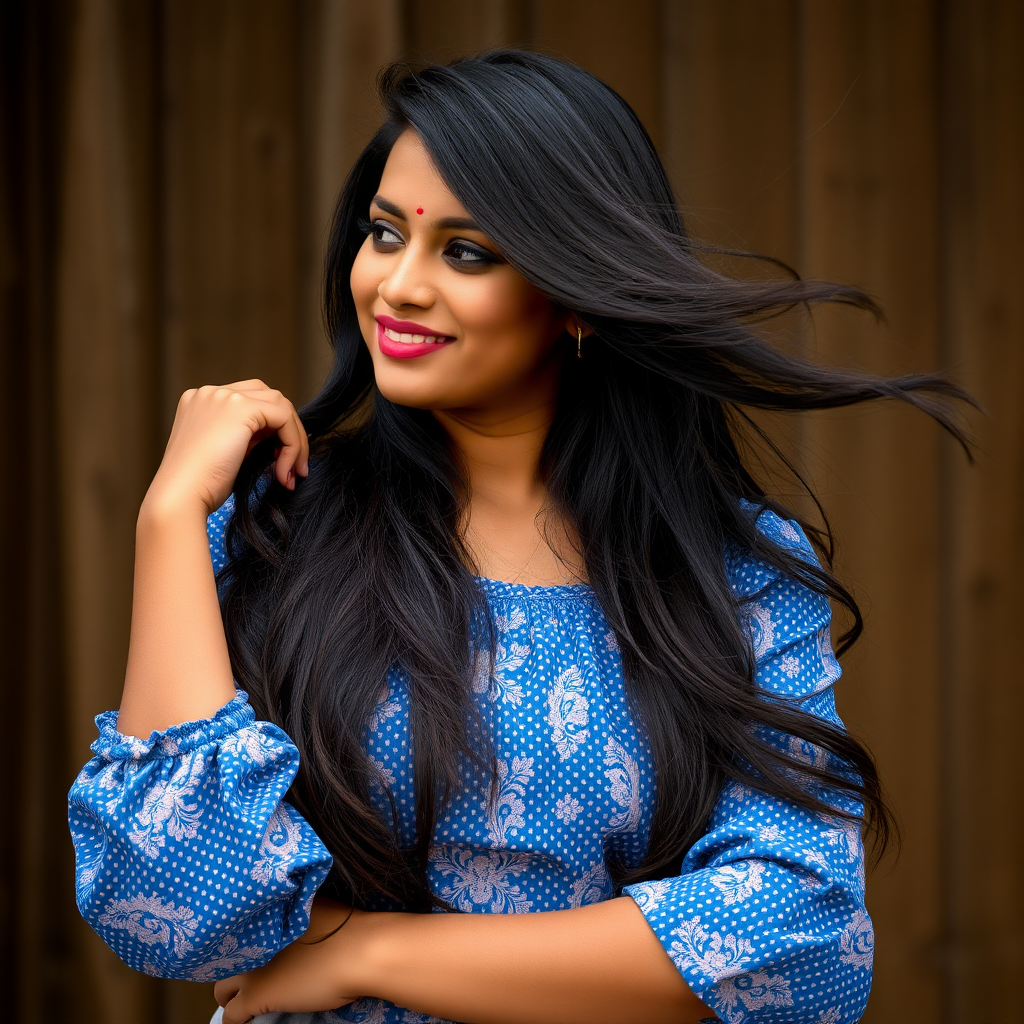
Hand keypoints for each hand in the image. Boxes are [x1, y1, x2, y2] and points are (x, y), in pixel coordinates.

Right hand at [144, 379, 309, 519]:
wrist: (180, 498)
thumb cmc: (199, 488)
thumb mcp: (222, 453)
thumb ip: (244, 437)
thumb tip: (280, 441)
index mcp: (201, 402)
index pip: (251, 401)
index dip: (272, 430)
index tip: (280, 463)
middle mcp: (210, 392)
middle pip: (269, 397)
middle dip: (288, 431)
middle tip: (295, 467)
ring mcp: (223, 396)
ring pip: (281, 406)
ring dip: (295, 440)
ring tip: (293, 473)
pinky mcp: (240, 407)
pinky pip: (284, 418)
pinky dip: (294, 445)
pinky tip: (285, 472)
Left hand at [214, 897, 367, 1023]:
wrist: (359, 952)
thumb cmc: (350, 931)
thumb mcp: (319, 910)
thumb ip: (299, 917)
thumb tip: (297, 925)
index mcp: (270, 913)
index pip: (242, 932)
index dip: (248, 948)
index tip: (257, 957)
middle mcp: (255, 937)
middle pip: (228, 959)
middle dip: (235, 971)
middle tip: (251, 979)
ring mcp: (252, 966)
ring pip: (222, 988)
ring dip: (231, 996)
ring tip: (244, 1001)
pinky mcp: (255, 994)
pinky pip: (230, 1015)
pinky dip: (235, 1021)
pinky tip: (246, 1021)